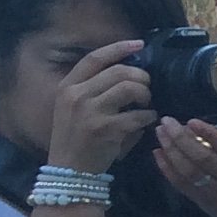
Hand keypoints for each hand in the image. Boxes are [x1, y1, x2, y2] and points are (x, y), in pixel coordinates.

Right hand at [42, 40, 154, 175]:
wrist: (70, 172)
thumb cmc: (76, 140)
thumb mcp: (73, 109)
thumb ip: (94, 90)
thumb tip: (130, 74)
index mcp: (67, 87)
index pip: (94, 58)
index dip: (118, 48)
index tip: (138, 44)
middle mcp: (77, 96)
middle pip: (119, 71)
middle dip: (140, 77)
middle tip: (146, 88)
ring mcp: (91, 112)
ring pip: (131, 88)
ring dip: (146, 95)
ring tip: (146, 104)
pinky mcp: (107, 129)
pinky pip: (139, 115)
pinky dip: (149, 117)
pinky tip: (147, 121)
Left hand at [152, 105, 216, 216]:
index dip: (210, 136)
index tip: (191, 121)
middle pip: (204, 160)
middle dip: (182, 139)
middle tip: (167, 121)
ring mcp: (215, 193)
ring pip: (189, 172)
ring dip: (171, 151)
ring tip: (160, 132)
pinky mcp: (200, 200)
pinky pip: (180, 184)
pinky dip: (166, 168)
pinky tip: (157, 152)